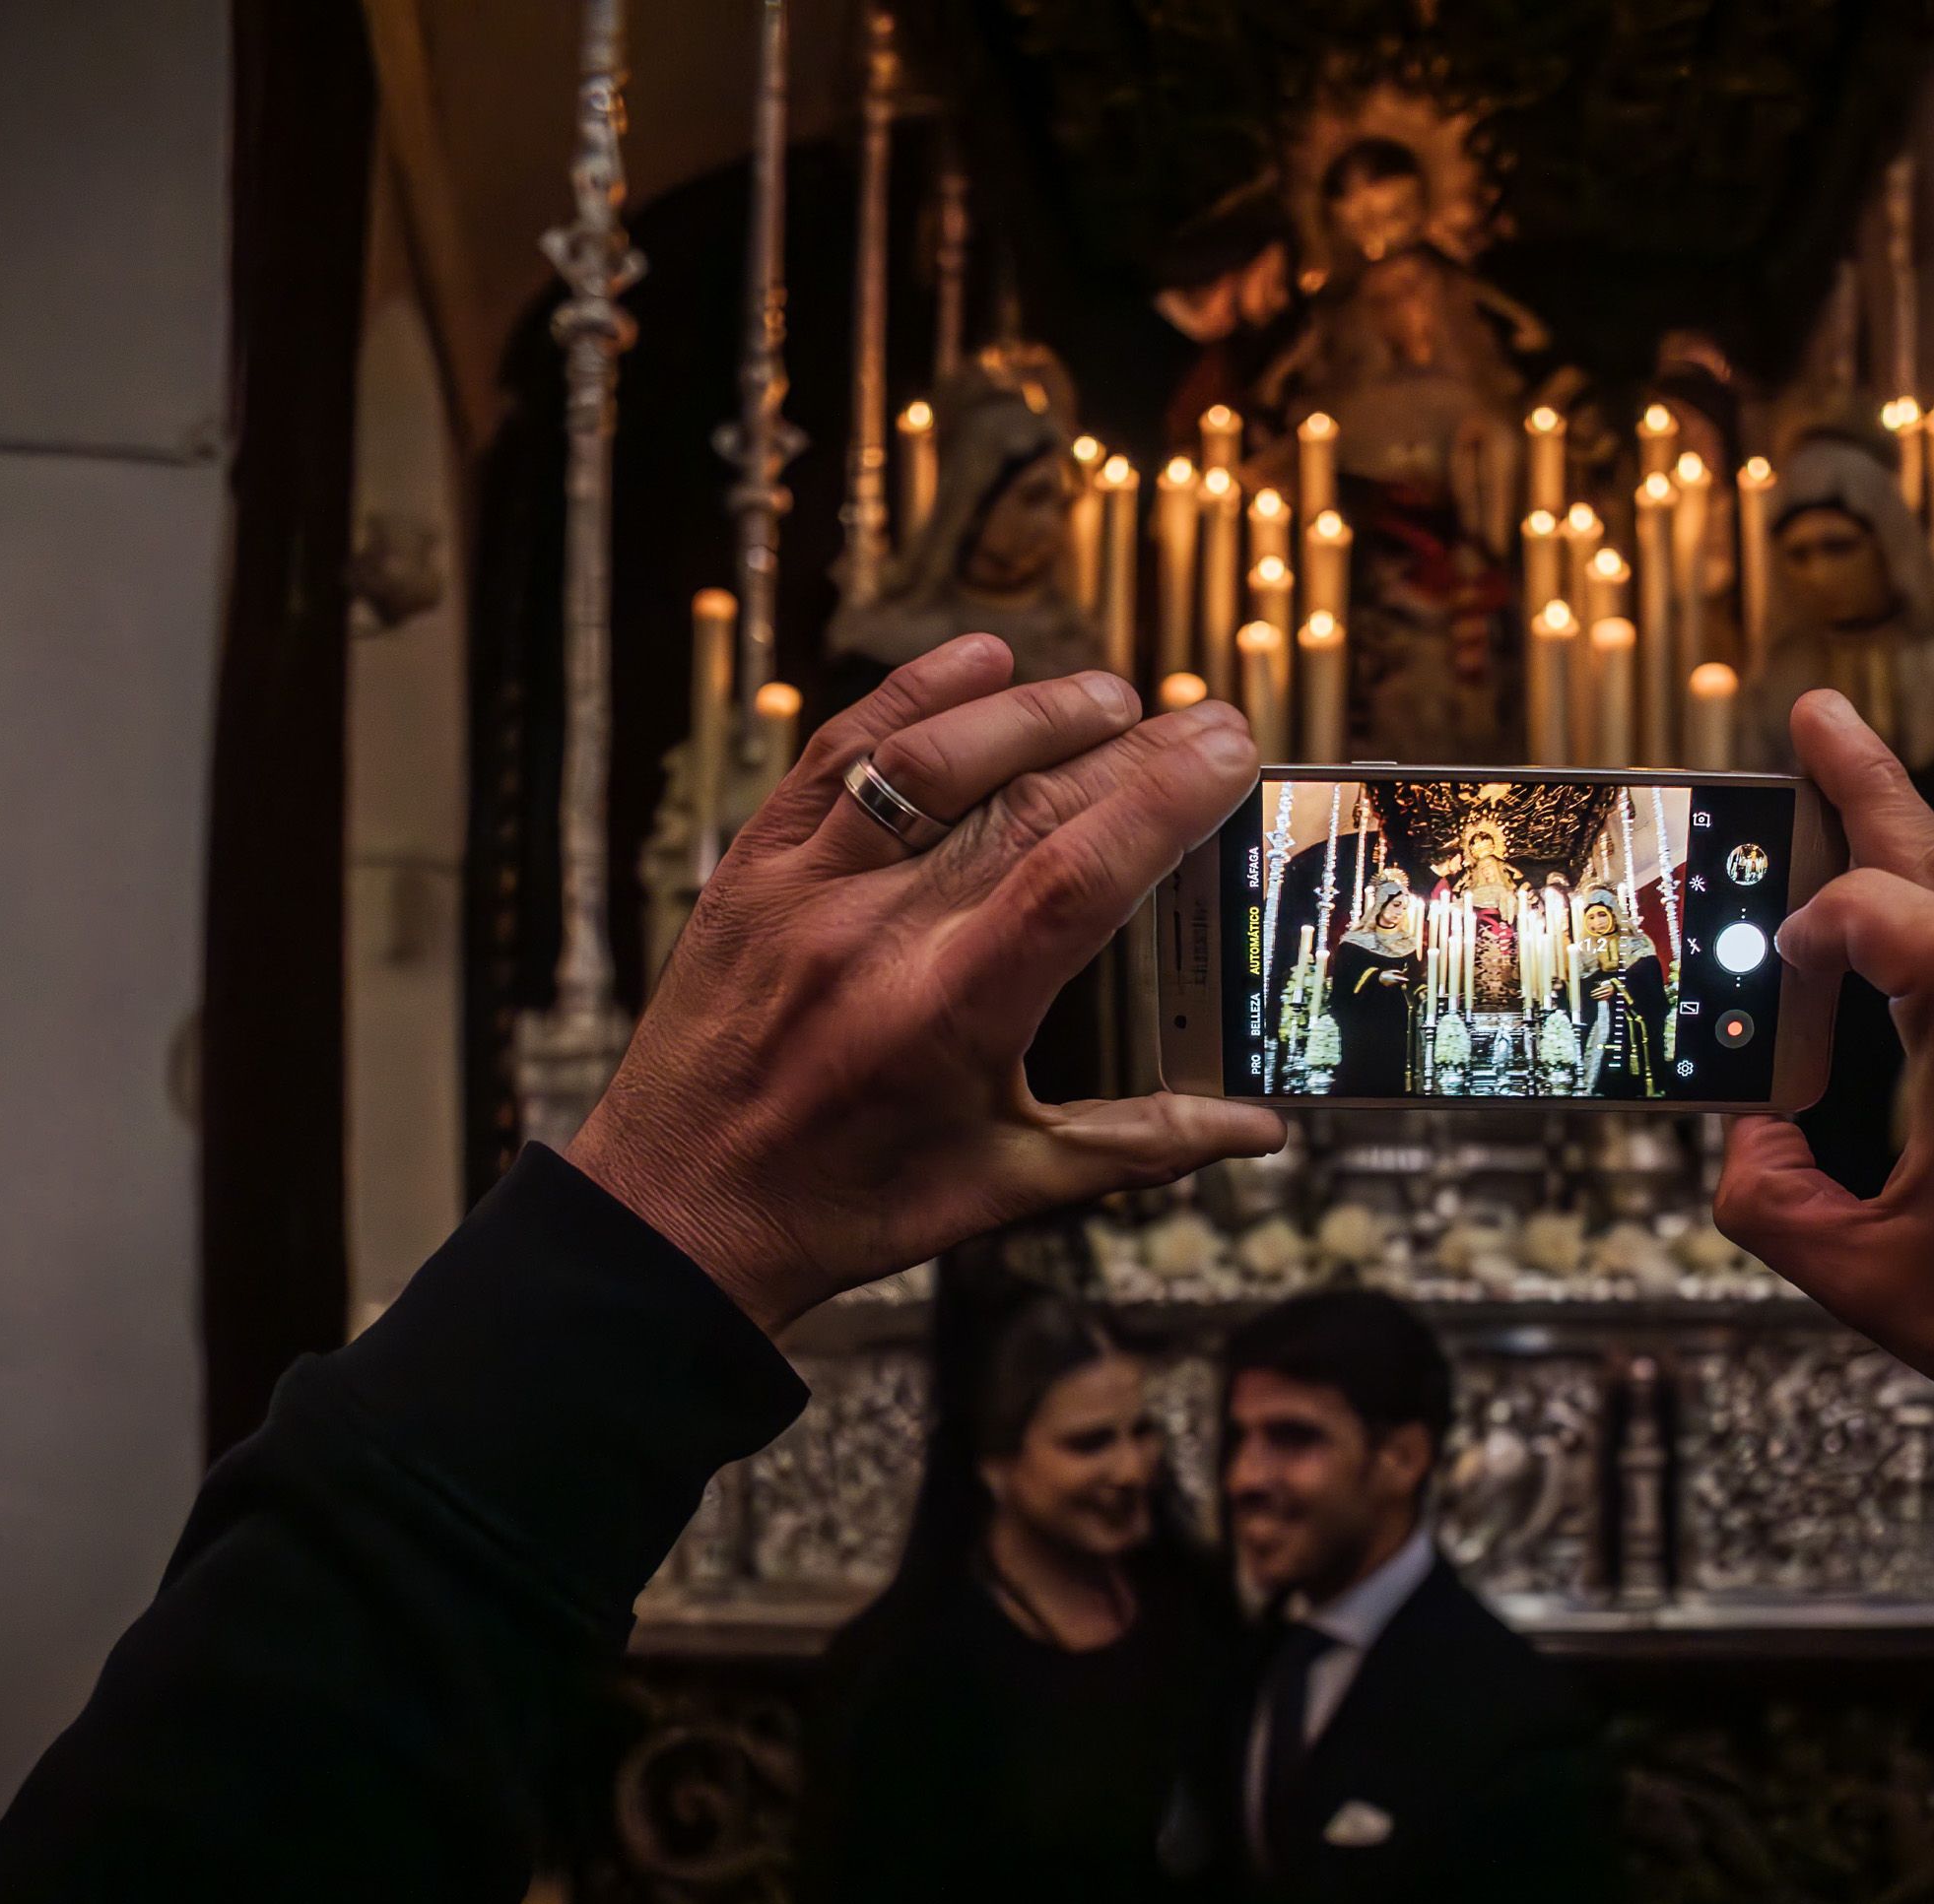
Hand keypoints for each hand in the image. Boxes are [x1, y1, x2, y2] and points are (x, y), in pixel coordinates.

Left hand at [572, 637, 1283, 1330]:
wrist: (677, 1210)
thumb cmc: (842, 1204)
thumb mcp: (1003, 1186)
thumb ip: (1139, 1144)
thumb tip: (1257, 1126)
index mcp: (947, 1020)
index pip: (1076, 877)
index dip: (1161, 801)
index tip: (1228, 752)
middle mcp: (874, 938)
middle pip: (1025, 804)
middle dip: (1131, 749)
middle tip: (1203, 722)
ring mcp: (805, 891)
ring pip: (931, 757)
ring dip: (1031, 710)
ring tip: (1110, 698)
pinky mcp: (753, 868)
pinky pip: (836, 752)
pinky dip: (911, 697)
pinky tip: (978, 663)